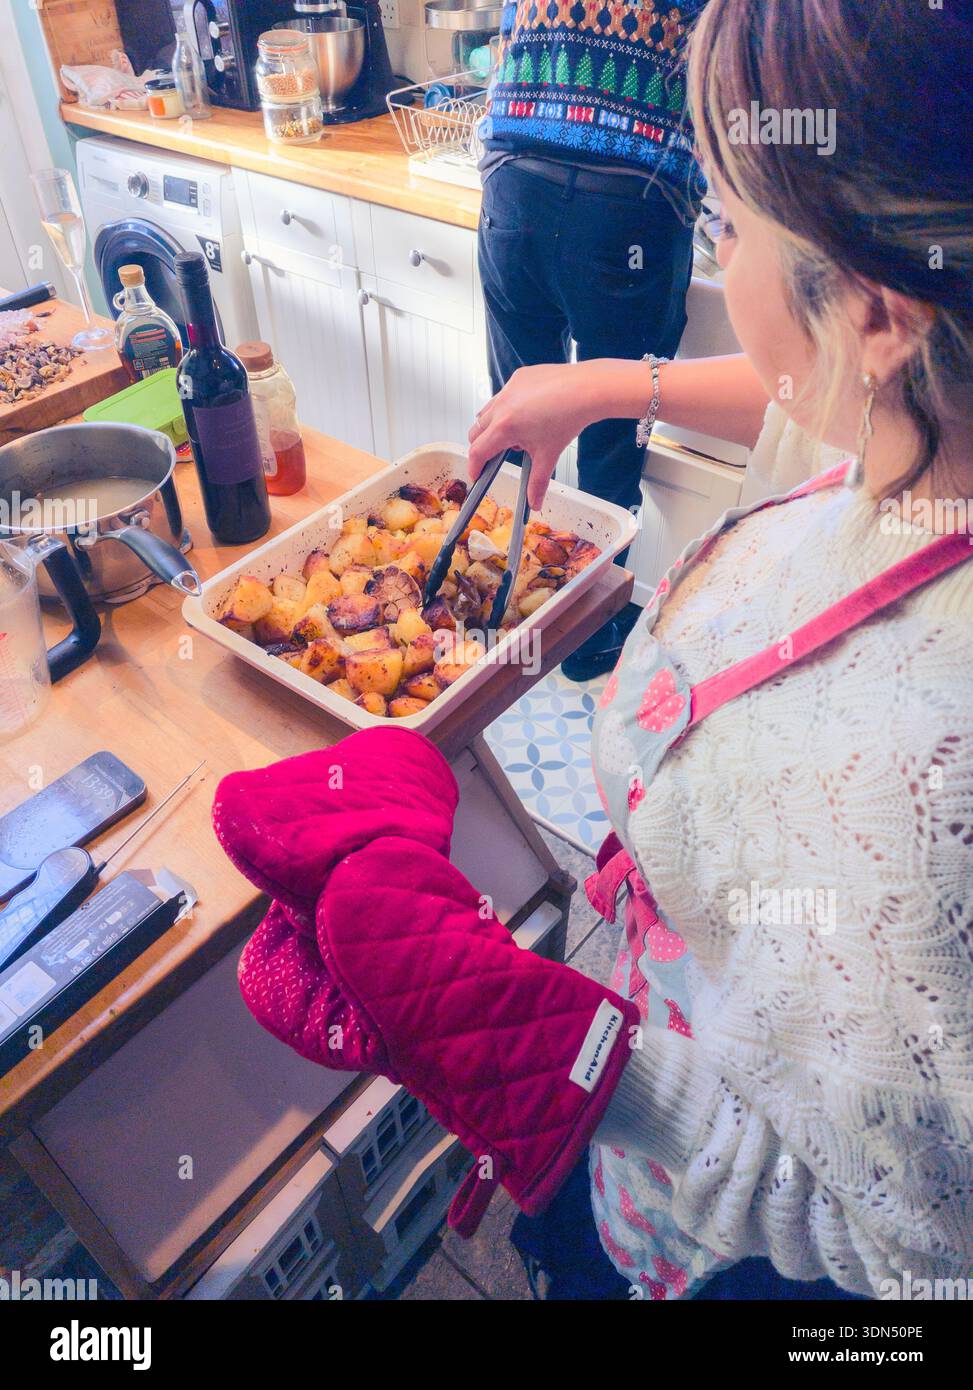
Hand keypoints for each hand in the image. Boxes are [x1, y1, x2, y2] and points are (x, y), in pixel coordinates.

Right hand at [468, 363, 607, 509]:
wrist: (587, 390)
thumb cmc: (569, 417)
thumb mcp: (548, 455)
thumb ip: (537, 482)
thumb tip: (533, 502)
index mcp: (505, 427)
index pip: (478, 451)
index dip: (475, 467)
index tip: (477, 474)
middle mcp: (501, 405)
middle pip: (476, 432)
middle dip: (482, 447)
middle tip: (495, 457)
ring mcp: (509, 388)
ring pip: (487, 411)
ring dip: (492, 426)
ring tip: (517, 435)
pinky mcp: (519, 377)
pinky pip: (504, 395)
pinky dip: (508, 408)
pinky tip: (528, 414)